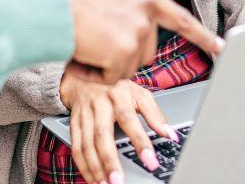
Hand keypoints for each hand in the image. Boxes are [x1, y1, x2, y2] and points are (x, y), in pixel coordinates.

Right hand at [60, 0, 221, 83]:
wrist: (44, 4)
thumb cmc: (64, 0)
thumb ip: (127, 9)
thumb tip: (136, 31)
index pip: (181, 19)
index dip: (203, 36)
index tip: (223, 48)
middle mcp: (146, 10)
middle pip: (147, 52)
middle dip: (123, 54)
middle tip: (96, 38)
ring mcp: (137, 30)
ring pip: (130, 67)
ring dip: (108, 64)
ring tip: (87, 41)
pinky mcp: (124, 51)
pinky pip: (114, 78)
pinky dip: (97, 74)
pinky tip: (84, 53)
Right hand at [60, 66, 176, 183]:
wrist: (85, 72)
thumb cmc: (116, 86)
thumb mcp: (138, 93)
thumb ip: (155, 114)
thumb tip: (171, 134)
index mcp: (118, 95)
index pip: (130, 120)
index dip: (140, 142)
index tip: (151, 162)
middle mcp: (99, 104)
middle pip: (102, 135)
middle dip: (110, 161)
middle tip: (118, 181)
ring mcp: (84, 114)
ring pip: (86, 143)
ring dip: (94, 167)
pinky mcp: (73, 122)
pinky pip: (76, 146)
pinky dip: (82, 164)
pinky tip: (91, 178)